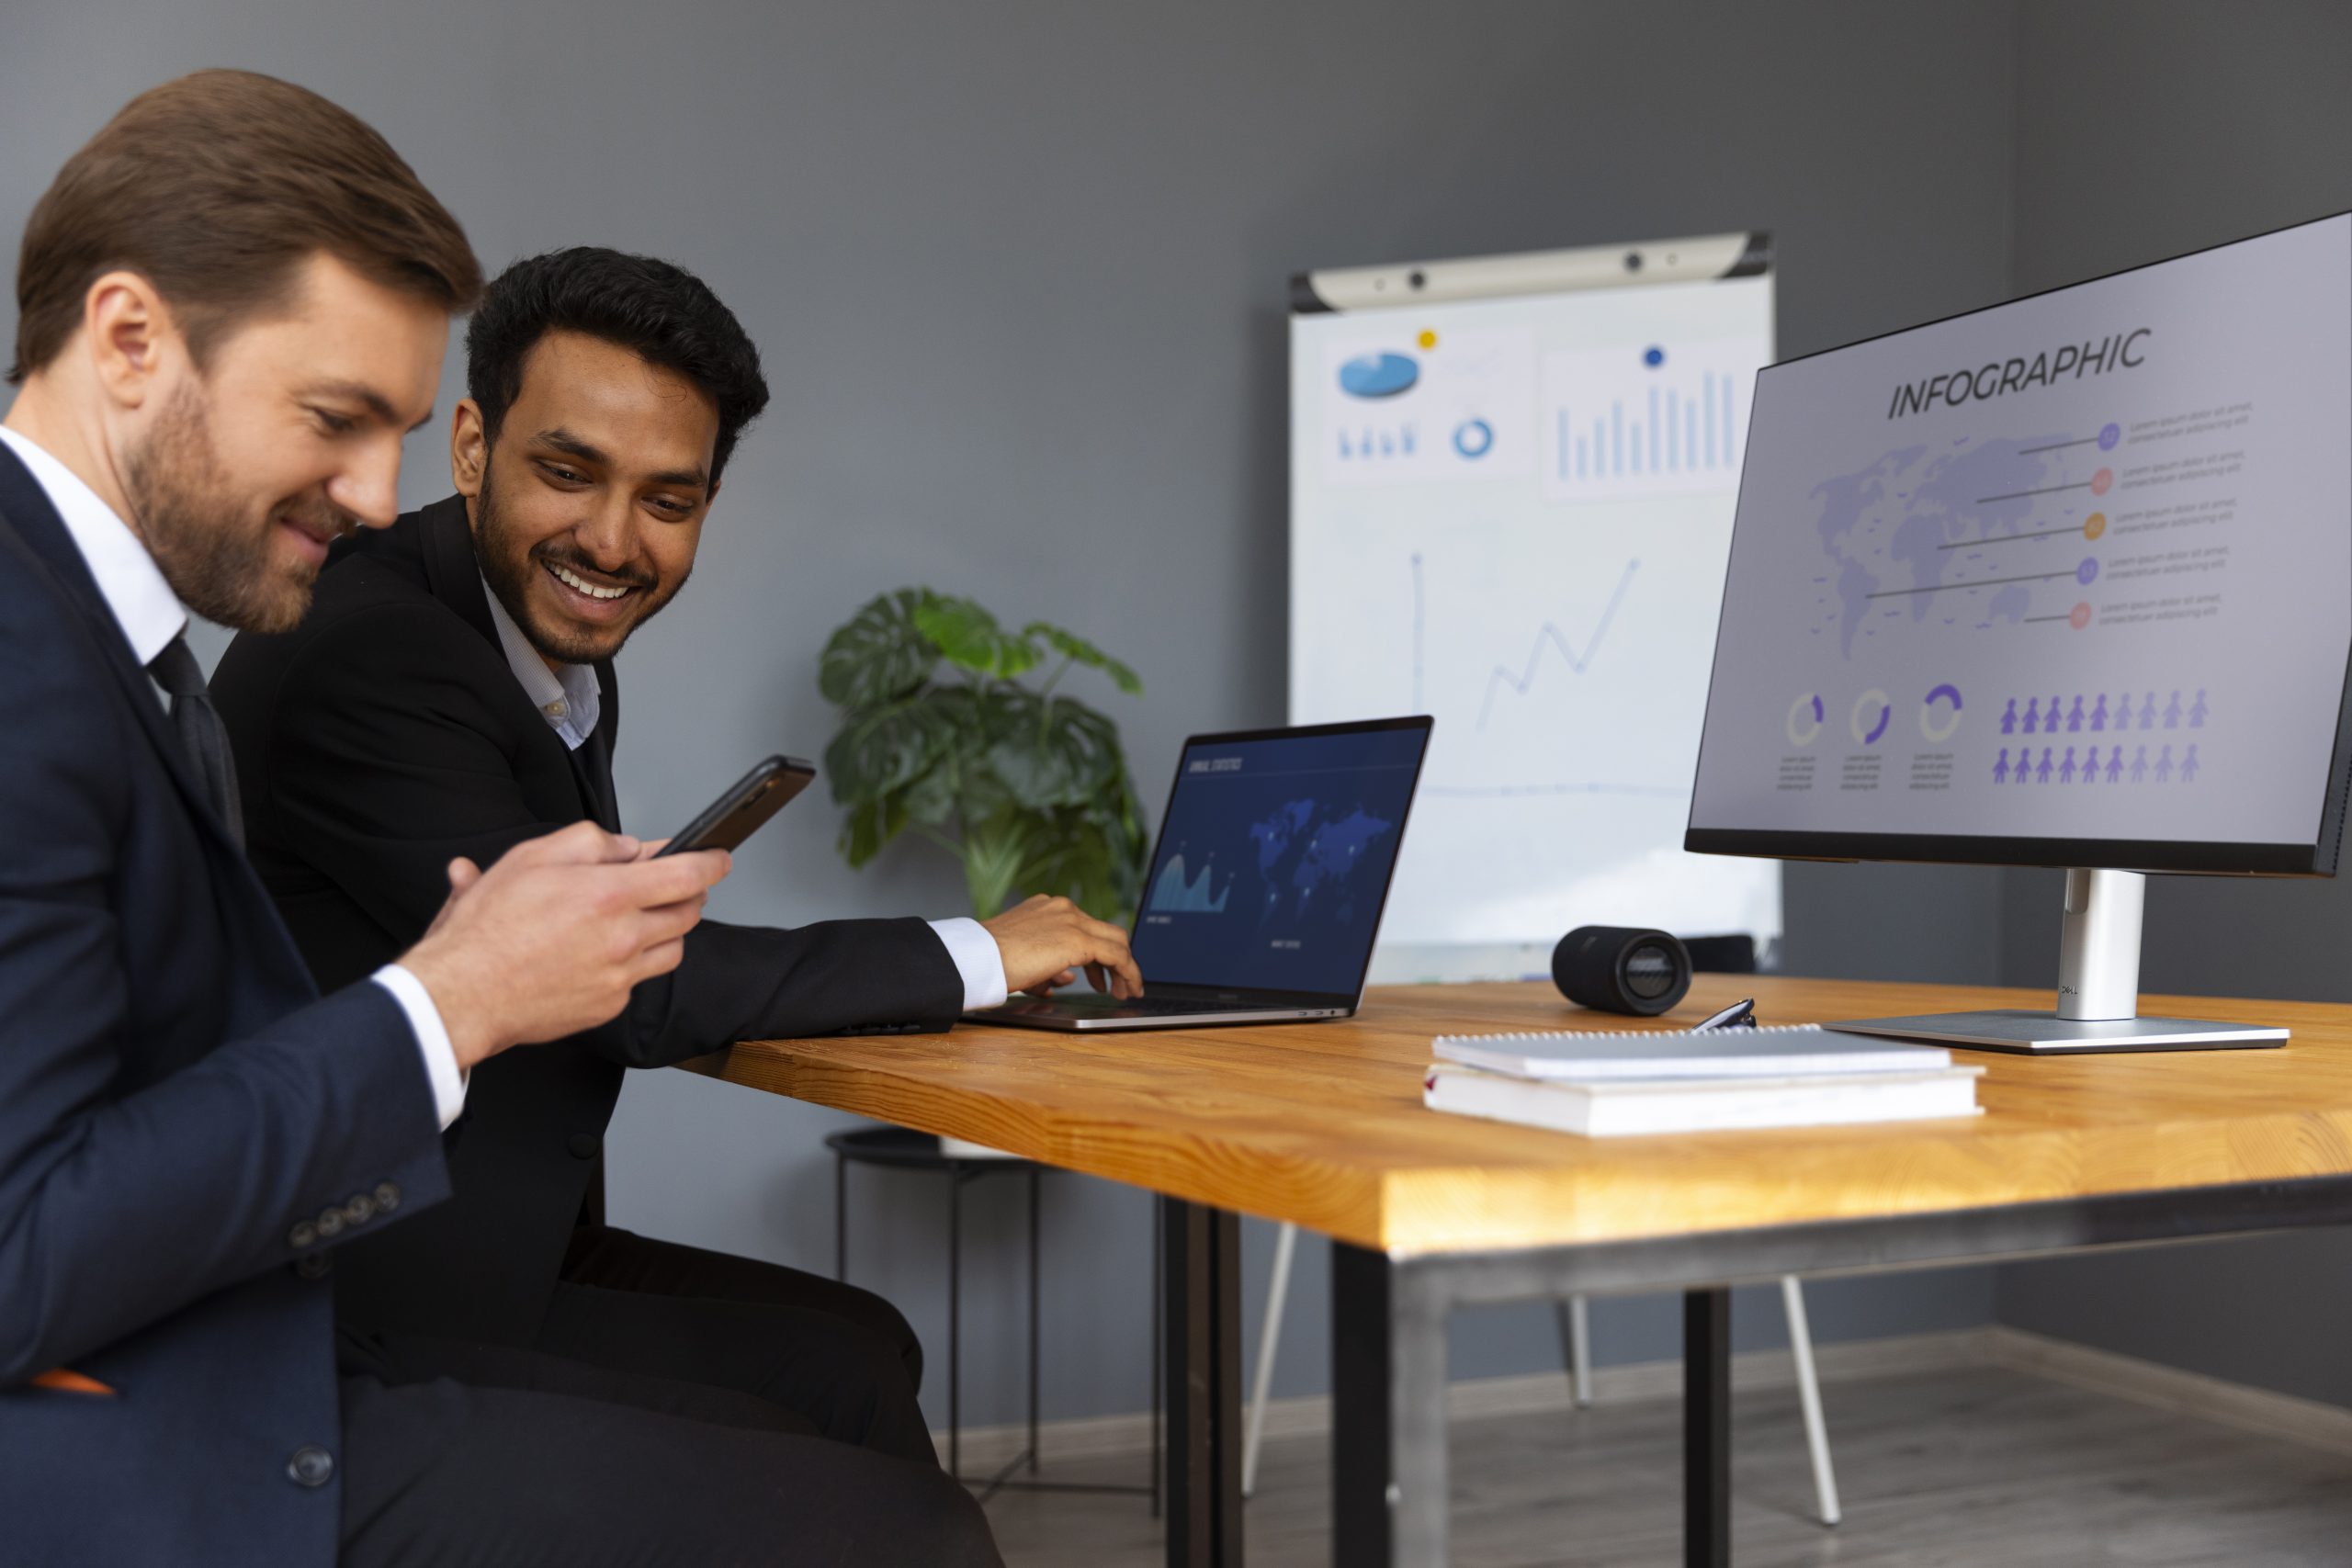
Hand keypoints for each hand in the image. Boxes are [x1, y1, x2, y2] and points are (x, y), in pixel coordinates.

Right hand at [400, 820, 731, 1069]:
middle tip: (670, 886)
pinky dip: (632, 965)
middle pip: (688, 914)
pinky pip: (639, 981)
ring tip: (635, 919)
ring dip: (665, 930)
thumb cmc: (487, 929)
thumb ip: (590, 843)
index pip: (688, 875)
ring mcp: (620, 977)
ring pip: (671, 950)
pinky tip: (601, 955)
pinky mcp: (609, 1006)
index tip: (719, 858)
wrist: (461, 994)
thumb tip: (629, 849)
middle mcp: (623, 938)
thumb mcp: (531, 858)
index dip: (712, 863)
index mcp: (609, 895)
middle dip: (688, 895)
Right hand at [981, 894, 1142, 999]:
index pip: (1085, 927)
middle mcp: (1063, 908)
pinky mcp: (1080, 939)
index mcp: (1048, 909)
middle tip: (1117, 985)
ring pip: (1117, 941)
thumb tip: (1068, 978)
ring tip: (1124, 992)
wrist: (978, 958)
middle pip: (1106, 932)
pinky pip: (1117, 955)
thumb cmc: (990, 962)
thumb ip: (1050, 966)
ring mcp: (1073, 920)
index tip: (1099, 975)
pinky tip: (1128, 989)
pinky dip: (1128, 972)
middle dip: (1115, 961)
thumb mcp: (1024, 960)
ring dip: (1124, 969)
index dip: (1097, 955)